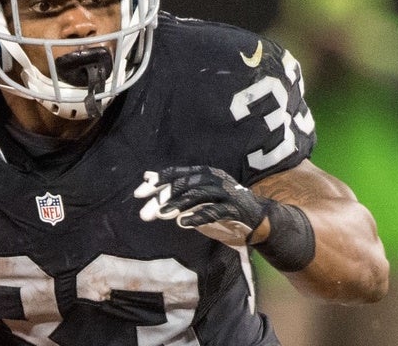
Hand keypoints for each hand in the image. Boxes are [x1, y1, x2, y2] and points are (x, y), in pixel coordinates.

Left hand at [134, 166, 272, 245]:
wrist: (257, 218)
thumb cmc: (222, 206)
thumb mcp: (195, 197)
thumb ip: (173, 188)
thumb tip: (147, 176)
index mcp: (204, 173)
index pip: (177, 174)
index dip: (158, 182)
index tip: (139, 193)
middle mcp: (215, 178)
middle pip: (184, 185)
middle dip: (163, 198)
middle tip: (145, 213)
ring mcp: (226, 192)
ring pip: (198, 195)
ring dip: (178, 206)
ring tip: (162, 215)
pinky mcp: (235, 208)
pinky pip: (215, 210)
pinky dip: (198, 216)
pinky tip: (183, 223)